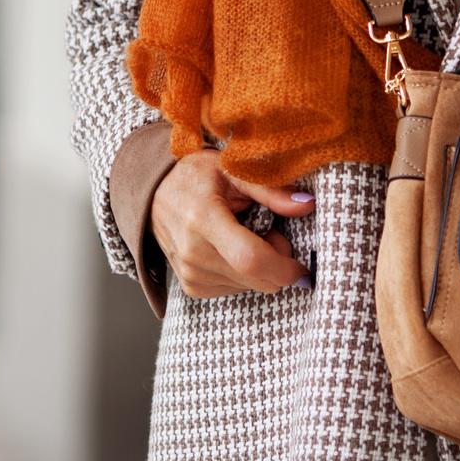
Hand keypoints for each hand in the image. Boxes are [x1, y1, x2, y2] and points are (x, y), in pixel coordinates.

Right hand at [151, 148, 313, 298]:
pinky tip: (233, 250)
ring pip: (250, 287)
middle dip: (278, 264)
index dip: (284, 267)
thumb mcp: (232, 170)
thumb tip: (307, 205)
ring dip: (261, 269)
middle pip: (255, 278)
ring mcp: (190, 273)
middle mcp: (193, 252)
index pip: (250, 259)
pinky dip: (245, 274)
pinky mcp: (191, 287)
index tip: (302, 264)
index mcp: (203, 218)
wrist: (152, 193)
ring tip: (247, 236)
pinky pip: (236, 290)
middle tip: (271, 233)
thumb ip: (271, 190)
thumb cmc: (195, 176)